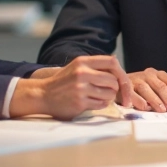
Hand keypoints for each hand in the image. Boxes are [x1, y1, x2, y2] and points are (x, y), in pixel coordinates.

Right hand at [13, 56, 132, 119]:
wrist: (43, 95)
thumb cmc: (63, 82)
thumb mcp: (77, 67)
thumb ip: (94, 66)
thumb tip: (118, 67)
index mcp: (83, 62)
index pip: (112, 62)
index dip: (121, 73)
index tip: (123, 81)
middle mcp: (82, 73)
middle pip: (114, 80)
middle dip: (116, 88)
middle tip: (110, 92)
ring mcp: (80, 88)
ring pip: (110, 94)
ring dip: (108, 97)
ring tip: (99, 96)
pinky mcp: (80, 102)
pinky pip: (102, 104)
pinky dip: (101, 104)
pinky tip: (93, 102)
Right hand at [126, 68, 166, 111]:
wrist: (117, 83)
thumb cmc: (139, 89)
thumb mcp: (153, 88)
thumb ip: (163, 94)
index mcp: (158, 74)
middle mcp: (148, 74)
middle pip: (161, 86)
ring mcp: (136, 78)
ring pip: (147, 89)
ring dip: (156, 101)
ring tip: (161, 110)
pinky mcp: (125, 85)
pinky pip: (133, 94)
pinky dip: (140, 101)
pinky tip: (145, 108)